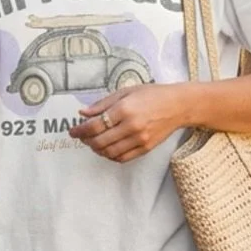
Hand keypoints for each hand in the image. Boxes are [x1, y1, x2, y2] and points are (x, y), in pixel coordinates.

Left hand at [70, 83, 187, 162]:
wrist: (178, 105)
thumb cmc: (152, 95)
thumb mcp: (125, 92)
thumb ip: (103, 104)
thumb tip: (83, 113)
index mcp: (124, 109)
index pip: (95, 125)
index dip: (80, 130)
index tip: (73, 131)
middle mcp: (132, 126)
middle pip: (100, 141)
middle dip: (86, 141)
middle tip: (82, 137)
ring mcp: (140, 139)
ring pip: (109, 152)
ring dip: (97, 150)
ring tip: (94, 142)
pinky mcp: (145, 148)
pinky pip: (122, 158)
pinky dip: (110, 156)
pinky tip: (107, 148)